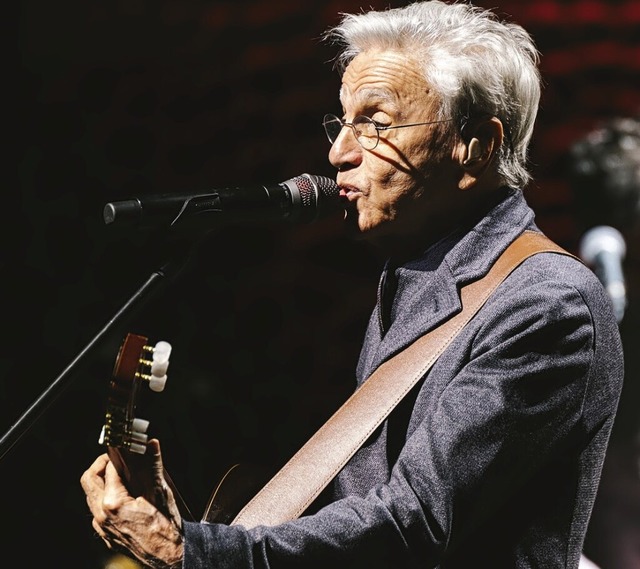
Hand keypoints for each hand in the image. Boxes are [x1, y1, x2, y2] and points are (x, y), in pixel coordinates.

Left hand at [80, 439, 183, 568]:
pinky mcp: (105, 534)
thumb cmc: (165, 527)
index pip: (109, 469)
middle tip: (116, 458)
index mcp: (114, 503)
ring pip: (91, 495)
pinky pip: (97, 510)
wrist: (168, 555)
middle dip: (101, 465)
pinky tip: (125, 496)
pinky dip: (106, 497)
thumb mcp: (161, 491)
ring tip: (122, 476)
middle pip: (89, 480)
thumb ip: (153, 465)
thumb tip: (152, 445)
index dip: (118, 455)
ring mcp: (102, 527)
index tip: (125, 448)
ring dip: (103, 481)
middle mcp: (102, 516)